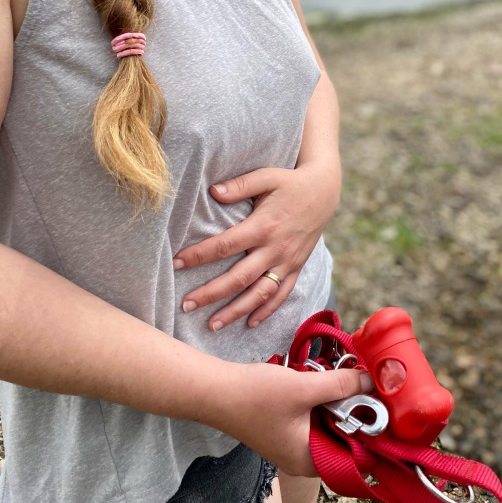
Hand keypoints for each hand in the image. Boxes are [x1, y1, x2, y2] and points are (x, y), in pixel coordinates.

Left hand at [173, 164, 340, 330]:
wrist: (325, 191)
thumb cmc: (290, 181)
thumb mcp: (266, 177)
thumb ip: (240, 185)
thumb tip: (213, 191)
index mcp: (263, 226)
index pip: (225, 245)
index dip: (199, 255)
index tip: (176, 263)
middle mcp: (275, 248)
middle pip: (238, 278)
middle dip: (211, 293)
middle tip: (186, 305)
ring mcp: (287, 261)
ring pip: (259, 293)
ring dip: (235, 311)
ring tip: (212, 325)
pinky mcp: (297, 267)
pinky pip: (282, 294)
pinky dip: (267, 311)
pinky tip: (249, 323)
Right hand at [216, 363, 372, 475]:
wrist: (216, 390)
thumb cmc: (255, 396)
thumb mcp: (304, 387)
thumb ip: (341, 385)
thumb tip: (370, 380)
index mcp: (311, 460)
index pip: (357, 452)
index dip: (371, 425)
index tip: (382, 400)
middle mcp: (305, 457)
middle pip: (344, 433)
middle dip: (353, 405)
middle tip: (361, 377)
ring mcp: (295, 442)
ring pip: (329, 420)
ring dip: (335, 397)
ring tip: (338, 372)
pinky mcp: (287, 426)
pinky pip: (314, 413)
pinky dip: (320, 396)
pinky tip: (319, 376)